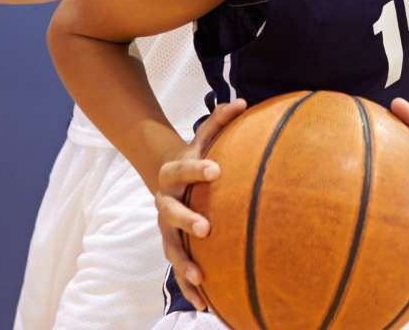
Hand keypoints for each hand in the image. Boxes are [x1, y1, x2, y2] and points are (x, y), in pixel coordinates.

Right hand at [155, 99, 246, 311]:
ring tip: (200, 278)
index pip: (184, 169)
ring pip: (172, 248)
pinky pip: (180, 269)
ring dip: (184, 264)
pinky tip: (207, 306)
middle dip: (186, 221)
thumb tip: (243, 101)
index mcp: (174, 174)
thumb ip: (221, 121)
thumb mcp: (204, 137)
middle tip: (206, 229)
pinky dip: (191, 288)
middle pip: (171, 213)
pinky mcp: (173, 247)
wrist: (165, 177)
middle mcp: (165, 203)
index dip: (198, 169)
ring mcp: (166, 228)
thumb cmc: (196, 156)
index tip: (217, 170)